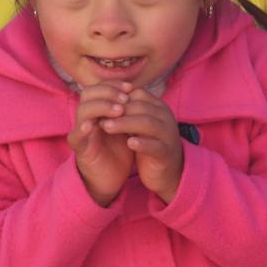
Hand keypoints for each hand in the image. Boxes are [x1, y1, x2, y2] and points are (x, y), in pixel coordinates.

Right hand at [68, 82, 134, 206]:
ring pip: (82, 111)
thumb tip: (140, 91)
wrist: (111, 179)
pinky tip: (92, 125)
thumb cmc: (120, 152)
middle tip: (125, 98)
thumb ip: (129, 112)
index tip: (131, 86)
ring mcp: (82, 133)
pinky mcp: (80, 149)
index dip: (113, 85)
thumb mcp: (127, 128)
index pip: (100, 88)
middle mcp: (88, 118)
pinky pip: (76, 135)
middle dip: (108, 92)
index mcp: (99, 111)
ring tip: (118, 110)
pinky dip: (82, 128)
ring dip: (100, 107)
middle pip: (88, 94)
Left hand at [100, 85, 183, 202]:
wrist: (167, 172)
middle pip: (141, 107)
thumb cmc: (150, 143)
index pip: (138, 94)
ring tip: (106, 127)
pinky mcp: (167, 153)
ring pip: (148, 124)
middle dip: (118, 110)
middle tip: (98, 115)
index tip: (100, 105)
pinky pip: (156, 146)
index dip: (118, 98)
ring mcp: (168, 135)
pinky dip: (142, 144)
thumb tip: (104, 100)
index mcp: (159, 107)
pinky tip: (129, 143)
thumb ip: (128, 112)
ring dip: (125, 124)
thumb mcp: (139, 124)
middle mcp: (166, 118)